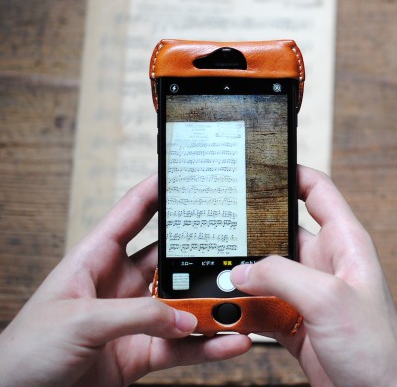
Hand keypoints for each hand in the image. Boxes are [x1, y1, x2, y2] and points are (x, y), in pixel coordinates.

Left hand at [0, 174, 250, 386]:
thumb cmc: (26, 352)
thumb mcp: (79, 321)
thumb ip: (137, 315)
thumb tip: (185, 318)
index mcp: (95, 259)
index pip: (132, 214)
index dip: (159, 190)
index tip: (189, 173)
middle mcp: (120, 285)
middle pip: (170, 258)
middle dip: (202, 250)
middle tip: (235, 240)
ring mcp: (134, 319)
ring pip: (183, 305)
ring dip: (212, 306)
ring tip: (241, 301)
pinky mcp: (142, 353)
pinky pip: (183, 347)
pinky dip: (209, 347)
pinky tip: (231, 343)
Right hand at [231, 166, 396, 386]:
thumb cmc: (375, 348)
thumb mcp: (328, 299)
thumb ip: (282, 276)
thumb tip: (241, 269)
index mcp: (345, 242)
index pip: (318, 190)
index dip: (290, 172)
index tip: (257, 164)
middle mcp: (326, 263)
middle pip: (281, 231)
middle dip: (250, 228)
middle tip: (215, 221)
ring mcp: (310, 294)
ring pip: (267, 271)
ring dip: (241, 274)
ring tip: (209, 269)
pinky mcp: (297, 323)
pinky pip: (262, 306)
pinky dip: (242, 308)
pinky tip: (223, 308)